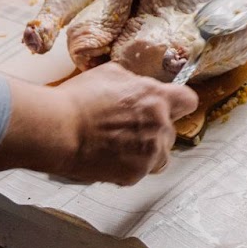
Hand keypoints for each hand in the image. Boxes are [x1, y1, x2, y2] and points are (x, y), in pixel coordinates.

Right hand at [49, 63, 199, 184]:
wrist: (58, 130)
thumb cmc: (78, 99)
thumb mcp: (110, 74)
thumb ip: (133, 82)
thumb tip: (137, 85)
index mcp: (157, 97)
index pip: (188, 101)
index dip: (178, 104)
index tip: (169, 108)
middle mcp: (160, 125)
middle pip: (170, 131)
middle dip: (155, 131)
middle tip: (130, 130)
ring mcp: (150, 151)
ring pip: (160, 155)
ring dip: (146, 152)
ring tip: (120, 148)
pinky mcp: (136, 173)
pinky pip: (140, 172)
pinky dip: (128, 167)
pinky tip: (109, 158)